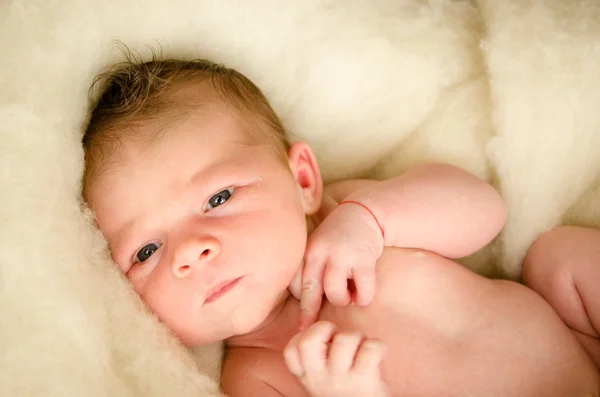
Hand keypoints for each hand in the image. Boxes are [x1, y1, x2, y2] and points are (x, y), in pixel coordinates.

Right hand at [283, 321, 387, 396]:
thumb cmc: (347, 394)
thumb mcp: (323, 382)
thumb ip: (318, 362)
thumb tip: (323, 330)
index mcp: (308, 377)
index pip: (291, 350)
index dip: (303, 335)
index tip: (319, 339)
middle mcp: (320, 379)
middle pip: (309, 341)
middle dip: (324, 327)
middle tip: (336, 335)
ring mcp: (341, 380)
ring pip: (344, 340)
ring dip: (357, 336)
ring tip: (362, 346)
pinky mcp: (365, 382)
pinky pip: (370, 349)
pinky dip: (378, 346)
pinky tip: (379, 354)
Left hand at [298, 202, 383, 329]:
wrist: (363, 213)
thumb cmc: (336, 238)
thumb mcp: (317, 247)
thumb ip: (310, 269)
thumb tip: (304, 305)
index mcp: (306, 252)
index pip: (294, 284)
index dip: (298, 305)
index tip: (300, 325)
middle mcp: (319, 252)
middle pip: (310, 291)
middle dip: (309, 315)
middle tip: (313, 330)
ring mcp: (341, 254)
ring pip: (335, 293)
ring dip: (343, 300)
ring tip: (348, 296)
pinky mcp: (363, 258)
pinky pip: (362, 291)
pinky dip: (363, 297)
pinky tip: (363, 293)